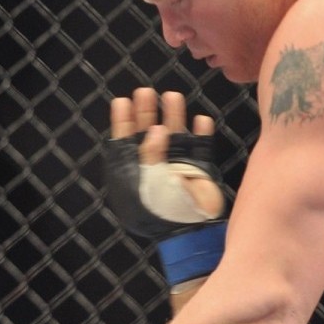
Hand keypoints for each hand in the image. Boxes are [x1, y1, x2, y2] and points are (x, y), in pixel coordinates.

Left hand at [110, 88, 223, 219]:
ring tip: (173, 96)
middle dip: (146, 112)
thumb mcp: (148, 182)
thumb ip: (150, 155)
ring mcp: (176, 166)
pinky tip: (201, 120)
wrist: (189, 231)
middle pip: (148, 133)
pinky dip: (202, 132)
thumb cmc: (161, 209)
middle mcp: (154, 166)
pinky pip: (200, 146)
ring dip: (174, 116)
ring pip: (175, 134)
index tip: (122, 101)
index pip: (124, 142)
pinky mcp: (198, 169)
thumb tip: (156, 130)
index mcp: (134, 172)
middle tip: (145, 92)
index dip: (123, 121)